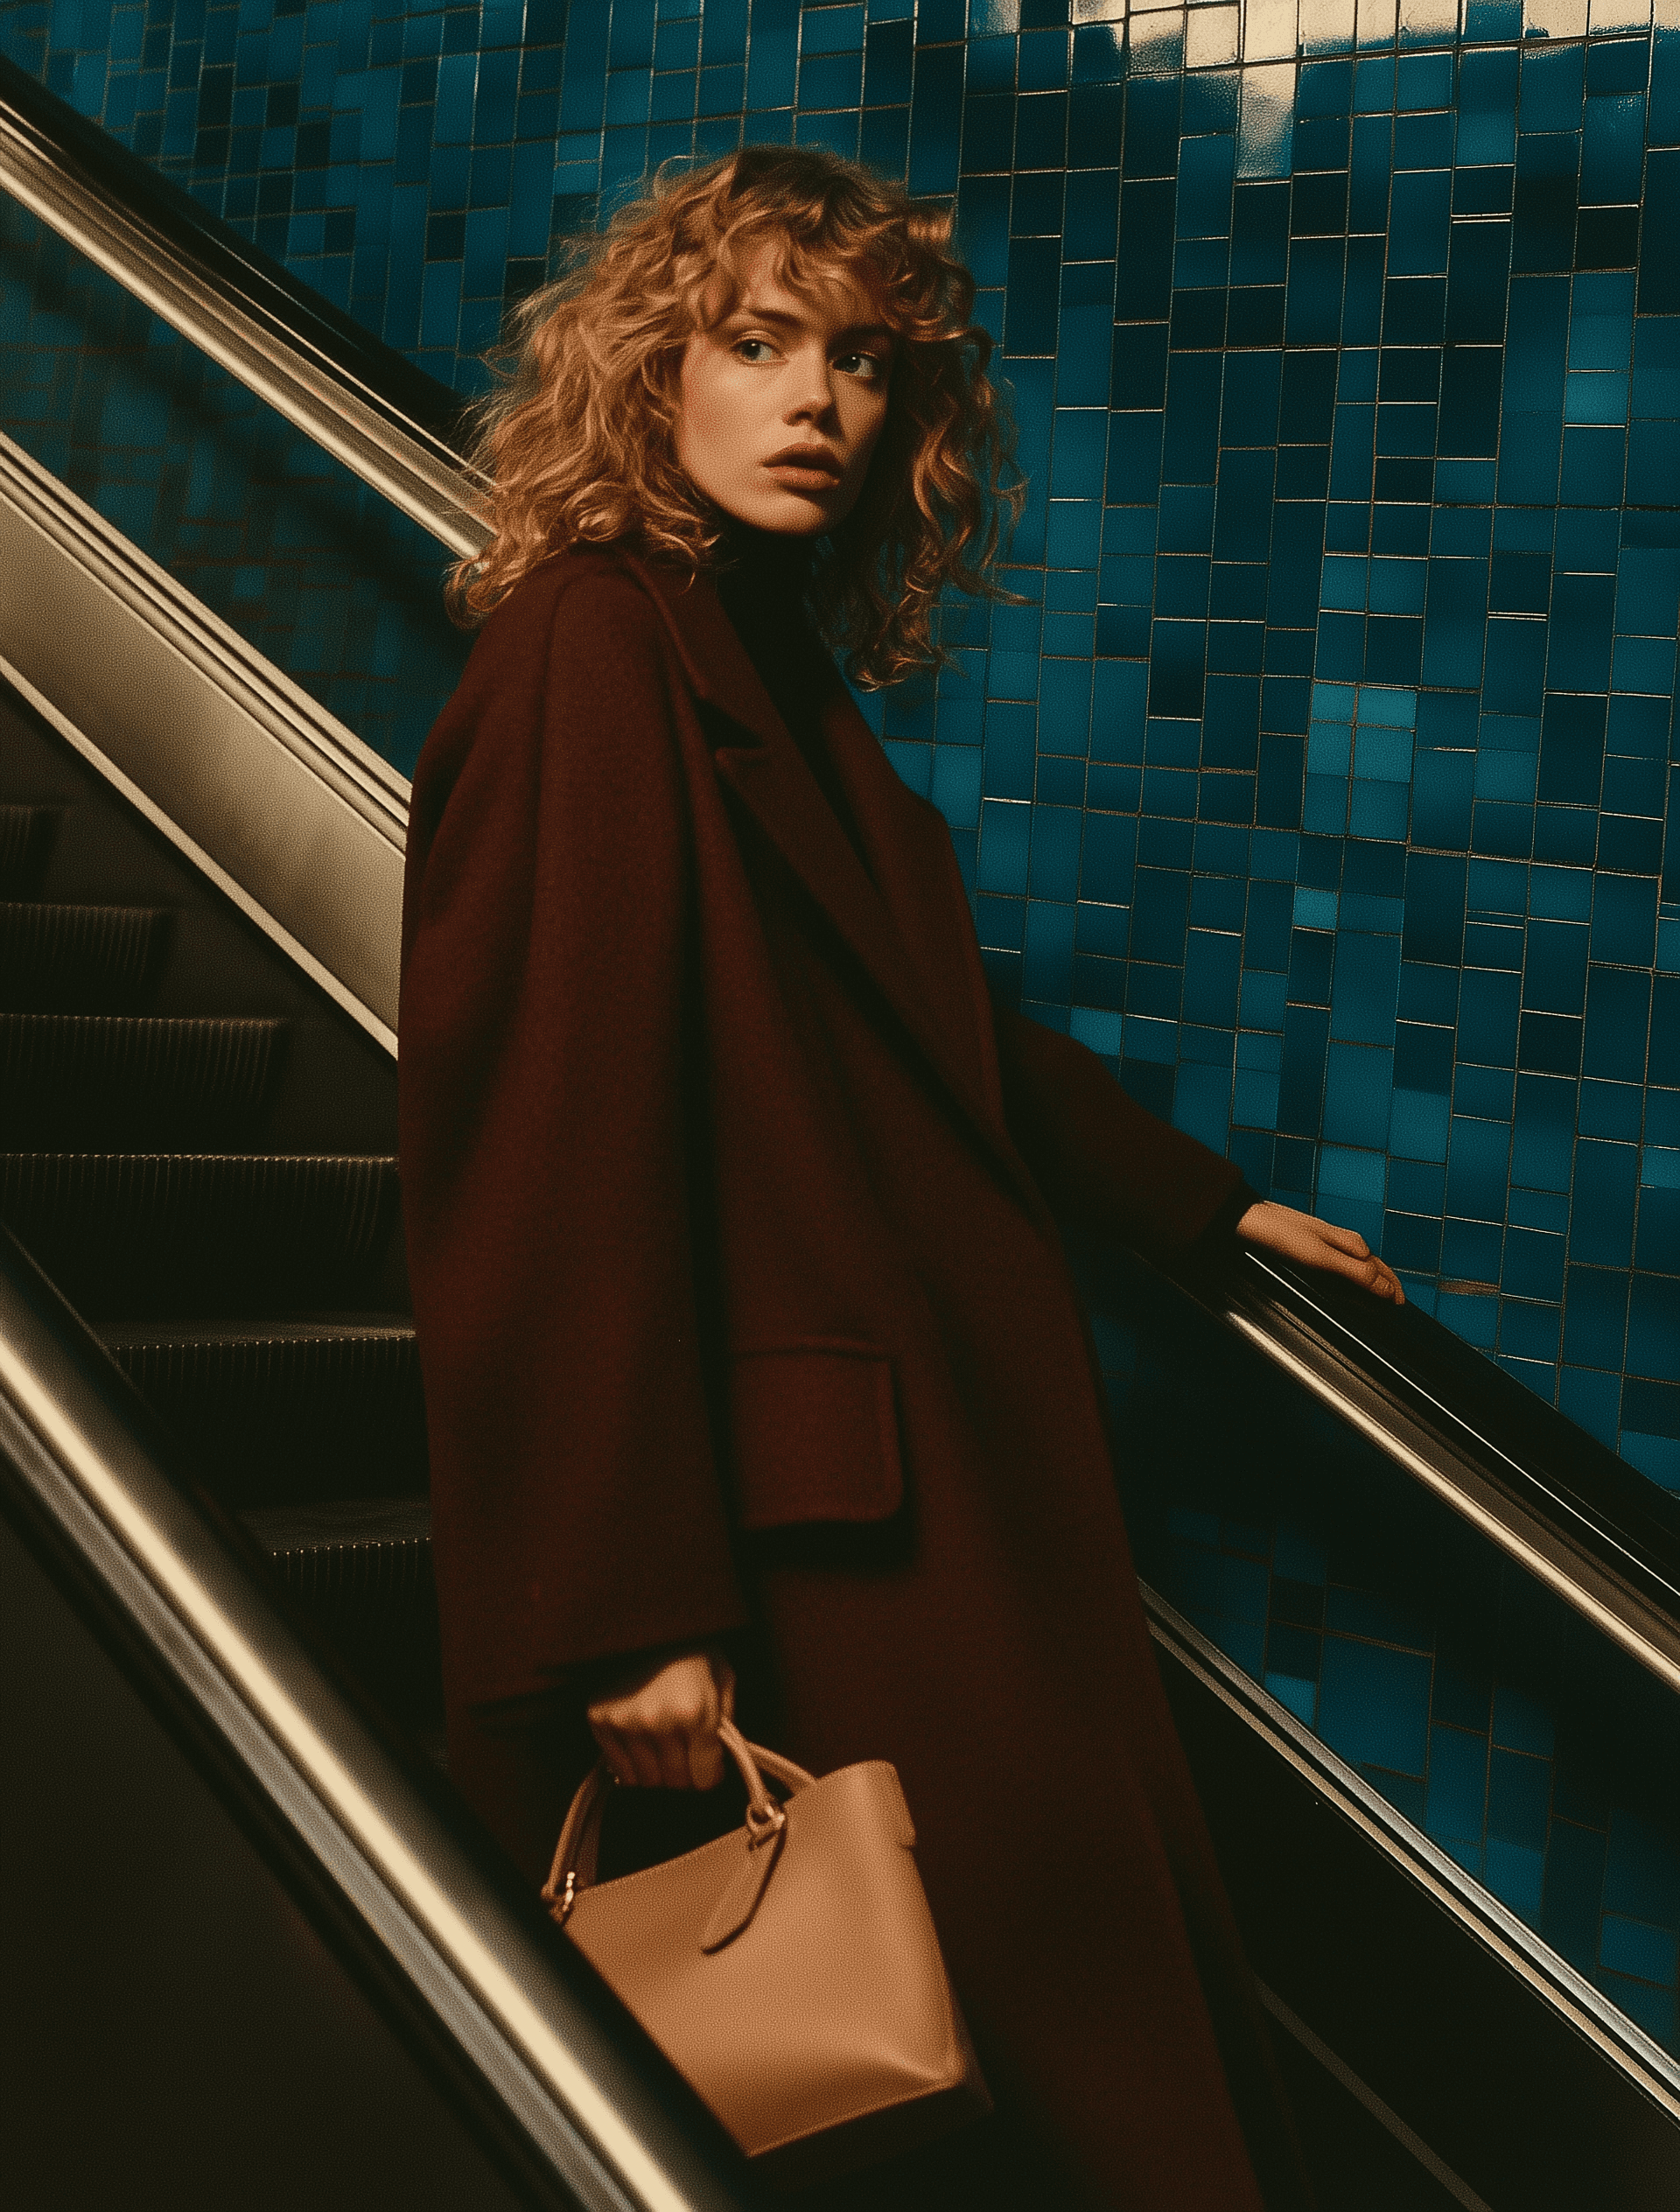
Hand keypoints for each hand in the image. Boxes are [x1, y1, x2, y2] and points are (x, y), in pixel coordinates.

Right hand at [586, 1647, 736, 1789]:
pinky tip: (642, 1745)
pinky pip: (620, 1770)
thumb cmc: (689, 1649)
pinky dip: (634, 1766)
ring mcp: (625, 1723)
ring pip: (648, 1780)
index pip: (704, 1777)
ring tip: (664, 1747)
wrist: (644, 1622)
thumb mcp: (723, 1677)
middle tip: (687, 1755)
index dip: (710, 1774)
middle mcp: (657, 1722)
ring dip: (660, 1771)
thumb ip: (726, 1721)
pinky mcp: (600, 1721)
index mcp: (694, 1711)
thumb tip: (718, 1760)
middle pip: (676, 1781)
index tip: (708, 1766)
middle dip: (687, 1773)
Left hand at [1235, 1199, 1404, 1304]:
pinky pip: (1341, 1261)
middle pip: (1373, 1264)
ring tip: (1376, 1294)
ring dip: (1370, 1278)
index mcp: (1350, 1242)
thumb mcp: (1321, 1258)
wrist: (1247, 1219)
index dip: (1392, 1287)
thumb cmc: (1281, 1235)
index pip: (1381, 1268)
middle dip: (1386, 1282)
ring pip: (1358, 1261)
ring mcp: (1327, 1240)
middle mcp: (1342, 1239)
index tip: (1400, 1306)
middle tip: (1396, 1303)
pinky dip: (1351, 1274)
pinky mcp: (1312, 1244)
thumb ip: (1355, 1272)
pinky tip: (1345, 1280)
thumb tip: (1387, 1288)